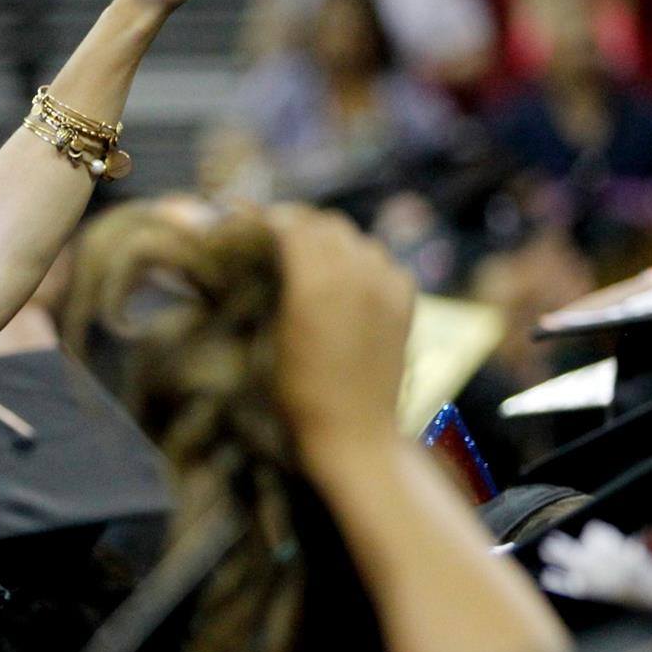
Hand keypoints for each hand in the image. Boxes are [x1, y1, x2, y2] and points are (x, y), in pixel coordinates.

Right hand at [267, 205, 413, 460]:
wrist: (354, 431)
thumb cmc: (296, 393)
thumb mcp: (269, 335)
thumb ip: (268, 282)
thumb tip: (260, 244)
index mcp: (316, 282)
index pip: (290, 224)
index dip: (265, 221)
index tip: (246, 226)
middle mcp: (357, 272)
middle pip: (324, 223)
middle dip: (297, 225)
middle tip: (273, 240)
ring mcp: (387, 283)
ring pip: (354, 236)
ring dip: (329, 240)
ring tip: (309, 259)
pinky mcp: (405, 296)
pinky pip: (379, 258)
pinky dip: (359, 259)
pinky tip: (346, 280)